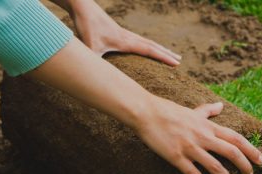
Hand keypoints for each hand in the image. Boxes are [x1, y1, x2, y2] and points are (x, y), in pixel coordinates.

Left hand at [66, 0, 180, 65]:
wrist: (82, 7)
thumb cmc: (86, 27)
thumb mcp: (90, 48)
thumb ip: (95, 63)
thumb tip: (95, 78)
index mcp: (126, 41)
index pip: (150, 50)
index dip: (164, 57)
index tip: (176, 63)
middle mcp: (129, 37)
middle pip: (153, 45)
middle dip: (166, 54)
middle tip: (179, 60)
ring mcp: (125, 34)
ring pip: (147, 42)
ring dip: (159, 48)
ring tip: (169, 53)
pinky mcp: (120, 33)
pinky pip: (139, 41)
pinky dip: (148, 45)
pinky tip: (147, 49)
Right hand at [136, 99, 261, 173]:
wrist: (146, 112)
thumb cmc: (168, 111)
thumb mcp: (192, 110)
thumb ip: (207, 110)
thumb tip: (220, 105)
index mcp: (208, 126)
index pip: (236, 138)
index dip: (251, 150)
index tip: (261, 160)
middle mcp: (203, 136)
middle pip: (232, 153)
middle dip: (245, 166)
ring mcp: (190, 148)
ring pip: (216, 167)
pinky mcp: (177, 158)